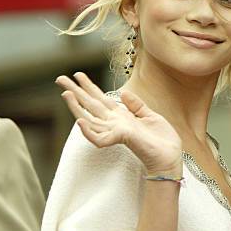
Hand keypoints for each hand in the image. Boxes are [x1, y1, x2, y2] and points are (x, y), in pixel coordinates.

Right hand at [56, 72, 182, 176]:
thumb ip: (136, 105)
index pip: (101, 99)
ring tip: (66, 94)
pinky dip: (89, 131)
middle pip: (91, 105)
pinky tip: (80, 122)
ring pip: (89, 119)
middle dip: (76, 92)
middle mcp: (115, 123)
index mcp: (122, 116)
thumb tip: (123, 92)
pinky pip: (99, 138)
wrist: (170, 156)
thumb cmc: (161, 140)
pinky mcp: (120, 140)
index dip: (90, 87)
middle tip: (60, 78)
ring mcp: (116, 132)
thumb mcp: (150, 116)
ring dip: (76, 107)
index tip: (78, 75)